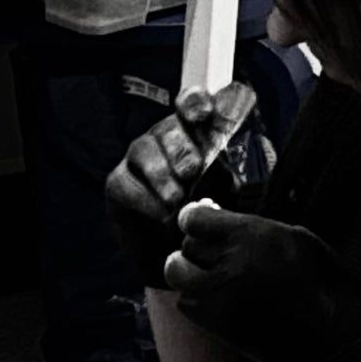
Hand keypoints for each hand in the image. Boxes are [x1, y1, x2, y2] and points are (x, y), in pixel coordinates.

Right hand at [105, 80, 260, 290]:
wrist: (181, 258)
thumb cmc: (209, 218)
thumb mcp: (231, 196)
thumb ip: (236, 175)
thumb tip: (242, 165)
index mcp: (197, 132)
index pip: (194, 102)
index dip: (198, 102)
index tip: (207, 115)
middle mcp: (166, 138)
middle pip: (170, 126)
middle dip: (182, 146)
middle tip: (193, 169)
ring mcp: (140, 158)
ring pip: (144, 149)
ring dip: (162, 173)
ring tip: (177, 199)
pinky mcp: (118, 183)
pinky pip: (125, 183)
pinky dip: (144, 199)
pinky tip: (161, 214)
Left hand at [163, 204, 360, 361]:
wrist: (331, 336)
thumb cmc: (324, 285)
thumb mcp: (298, 239)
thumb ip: (256, 227)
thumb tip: (219, 214)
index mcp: (254, 235)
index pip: (196, 218)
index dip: (192, 217)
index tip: (195, 220)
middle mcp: (232, 261)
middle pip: (187, 244)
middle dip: (196, 245)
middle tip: (207, 251)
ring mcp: (220, 293)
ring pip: (177, 272)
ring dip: (185, 271)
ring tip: (200, 274)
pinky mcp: (217, 322)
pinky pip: (186, 303)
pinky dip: (193, 298)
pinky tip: (210, 298)